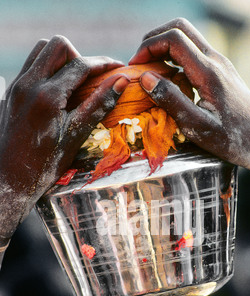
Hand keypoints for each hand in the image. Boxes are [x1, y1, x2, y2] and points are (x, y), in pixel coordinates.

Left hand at [0, 36, 129, 249]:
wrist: (11, 178)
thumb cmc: (46, 163)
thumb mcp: (76, 135)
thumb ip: (99, 104)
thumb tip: (121, 81)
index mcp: (47, 96)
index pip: (80, 64)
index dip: (104, 63)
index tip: (119, 67)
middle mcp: (28, 84)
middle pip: (57, 45)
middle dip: (79, 56)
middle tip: (90, 79)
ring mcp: (16, 87)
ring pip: (40, 51)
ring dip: (61, 59)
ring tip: (74, 83)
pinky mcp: (11, 93)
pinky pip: (30, 66)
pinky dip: (47, 69)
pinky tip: (58, 90)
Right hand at [129, 18, 249, 197]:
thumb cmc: (230, 139)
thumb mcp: (196, 126)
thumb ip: (171, 100)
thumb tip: (145, 78)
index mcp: (208, 72)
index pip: (174, 39)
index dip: (149, 47)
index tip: (135, 68)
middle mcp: (216, 61)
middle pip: (180, 28)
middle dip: (154, 40)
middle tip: (139, 63)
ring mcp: (220, 64)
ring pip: (188, 38)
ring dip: (165, 47)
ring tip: (150, 71)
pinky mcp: (222, 71)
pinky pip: (195, 52)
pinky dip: (176, 57)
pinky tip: (169, 78)